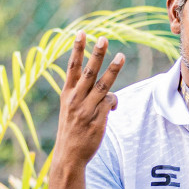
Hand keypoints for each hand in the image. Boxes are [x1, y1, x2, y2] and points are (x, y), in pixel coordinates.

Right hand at [51, 33, 124, 169]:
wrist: (69, 155)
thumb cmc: (72, 130)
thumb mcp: (71, 109)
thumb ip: (86, 96)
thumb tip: (110, 95)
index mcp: (67, 94)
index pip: (72, 67)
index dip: (77, 50)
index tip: (81, 33)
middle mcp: (75, 99)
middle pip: (89, 72)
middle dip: (96, 54)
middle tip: (103, 39)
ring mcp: (86, 109)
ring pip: (103, 85)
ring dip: (113, 70)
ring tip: (121, 56)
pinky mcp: (97, 119)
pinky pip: (110, 103)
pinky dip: (114, 102)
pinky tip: (113, 108)